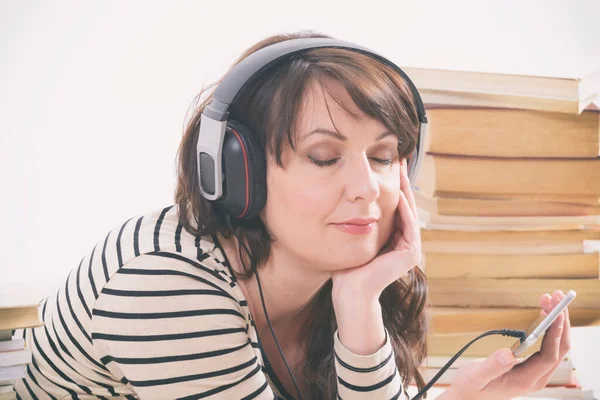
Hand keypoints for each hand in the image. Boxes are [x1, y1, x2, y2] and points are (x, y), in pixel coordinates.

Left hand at [330, 158, 420, 301]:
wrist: (350, 291)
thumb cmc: (346, 267)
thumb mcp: (350, 236)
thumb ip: (354, 221)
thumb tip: (344, 200)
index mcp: (392, 240)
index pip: (394, 207)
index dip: (391, 186)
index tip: (386, 165)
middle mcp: (404, 243)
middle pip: (404, 206)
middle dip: (401, 182)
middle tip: (399, 160)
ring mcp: (410, 249)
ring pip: (408, 212)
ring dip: (405, 190)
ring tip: (401, 169)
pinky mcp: (411, 253)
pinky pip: (408, 225)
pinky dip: (404, 208)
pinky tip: (399, 192)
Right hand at [444, 291, 571, 399]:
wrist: (468, 397)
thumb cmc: (471, 388)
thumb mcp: (476, 377)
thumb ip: (492, 366)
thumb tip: (507, 353)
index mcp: (526, 381)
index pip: (549, 355)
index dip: (554, 333)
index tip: (554, 312)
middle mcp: (536, 377)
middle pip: (559, 348)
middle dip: (559, 321)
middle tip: (555, 297)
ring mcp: (535, 371)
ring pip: (556, 345)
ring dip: (555, 321)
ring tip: (549, 299)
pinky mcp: (530, 365)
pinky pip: (547, 345)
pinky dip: (548, 327)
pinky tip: (543, 314)